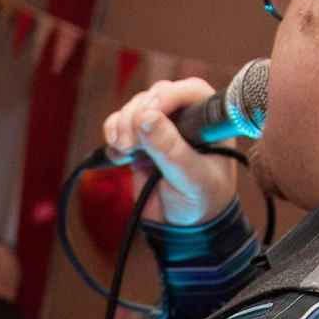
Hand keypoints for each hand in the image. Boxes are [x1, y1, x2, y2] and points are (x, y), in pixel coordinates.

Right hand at [101, 78, 239, 225]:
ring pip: (134, 107)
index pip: (188, 90)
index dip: (166, 97)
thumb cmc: (201, 200)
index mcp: (207, 121)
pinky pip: (118, 124)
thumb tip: (147, 118)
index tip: (149, 115)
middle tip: (132, 144)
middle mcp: (183, 117)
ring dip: (122, 125)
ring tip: (126, 151)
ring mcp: (159, 128)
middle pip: (154, 95)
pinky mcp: (138, 140)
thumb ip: (170, 148)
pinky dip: (112, 135)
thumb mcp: (190, 177)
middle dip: (138, 115)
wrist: (183, 227)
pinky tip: (119, 156)